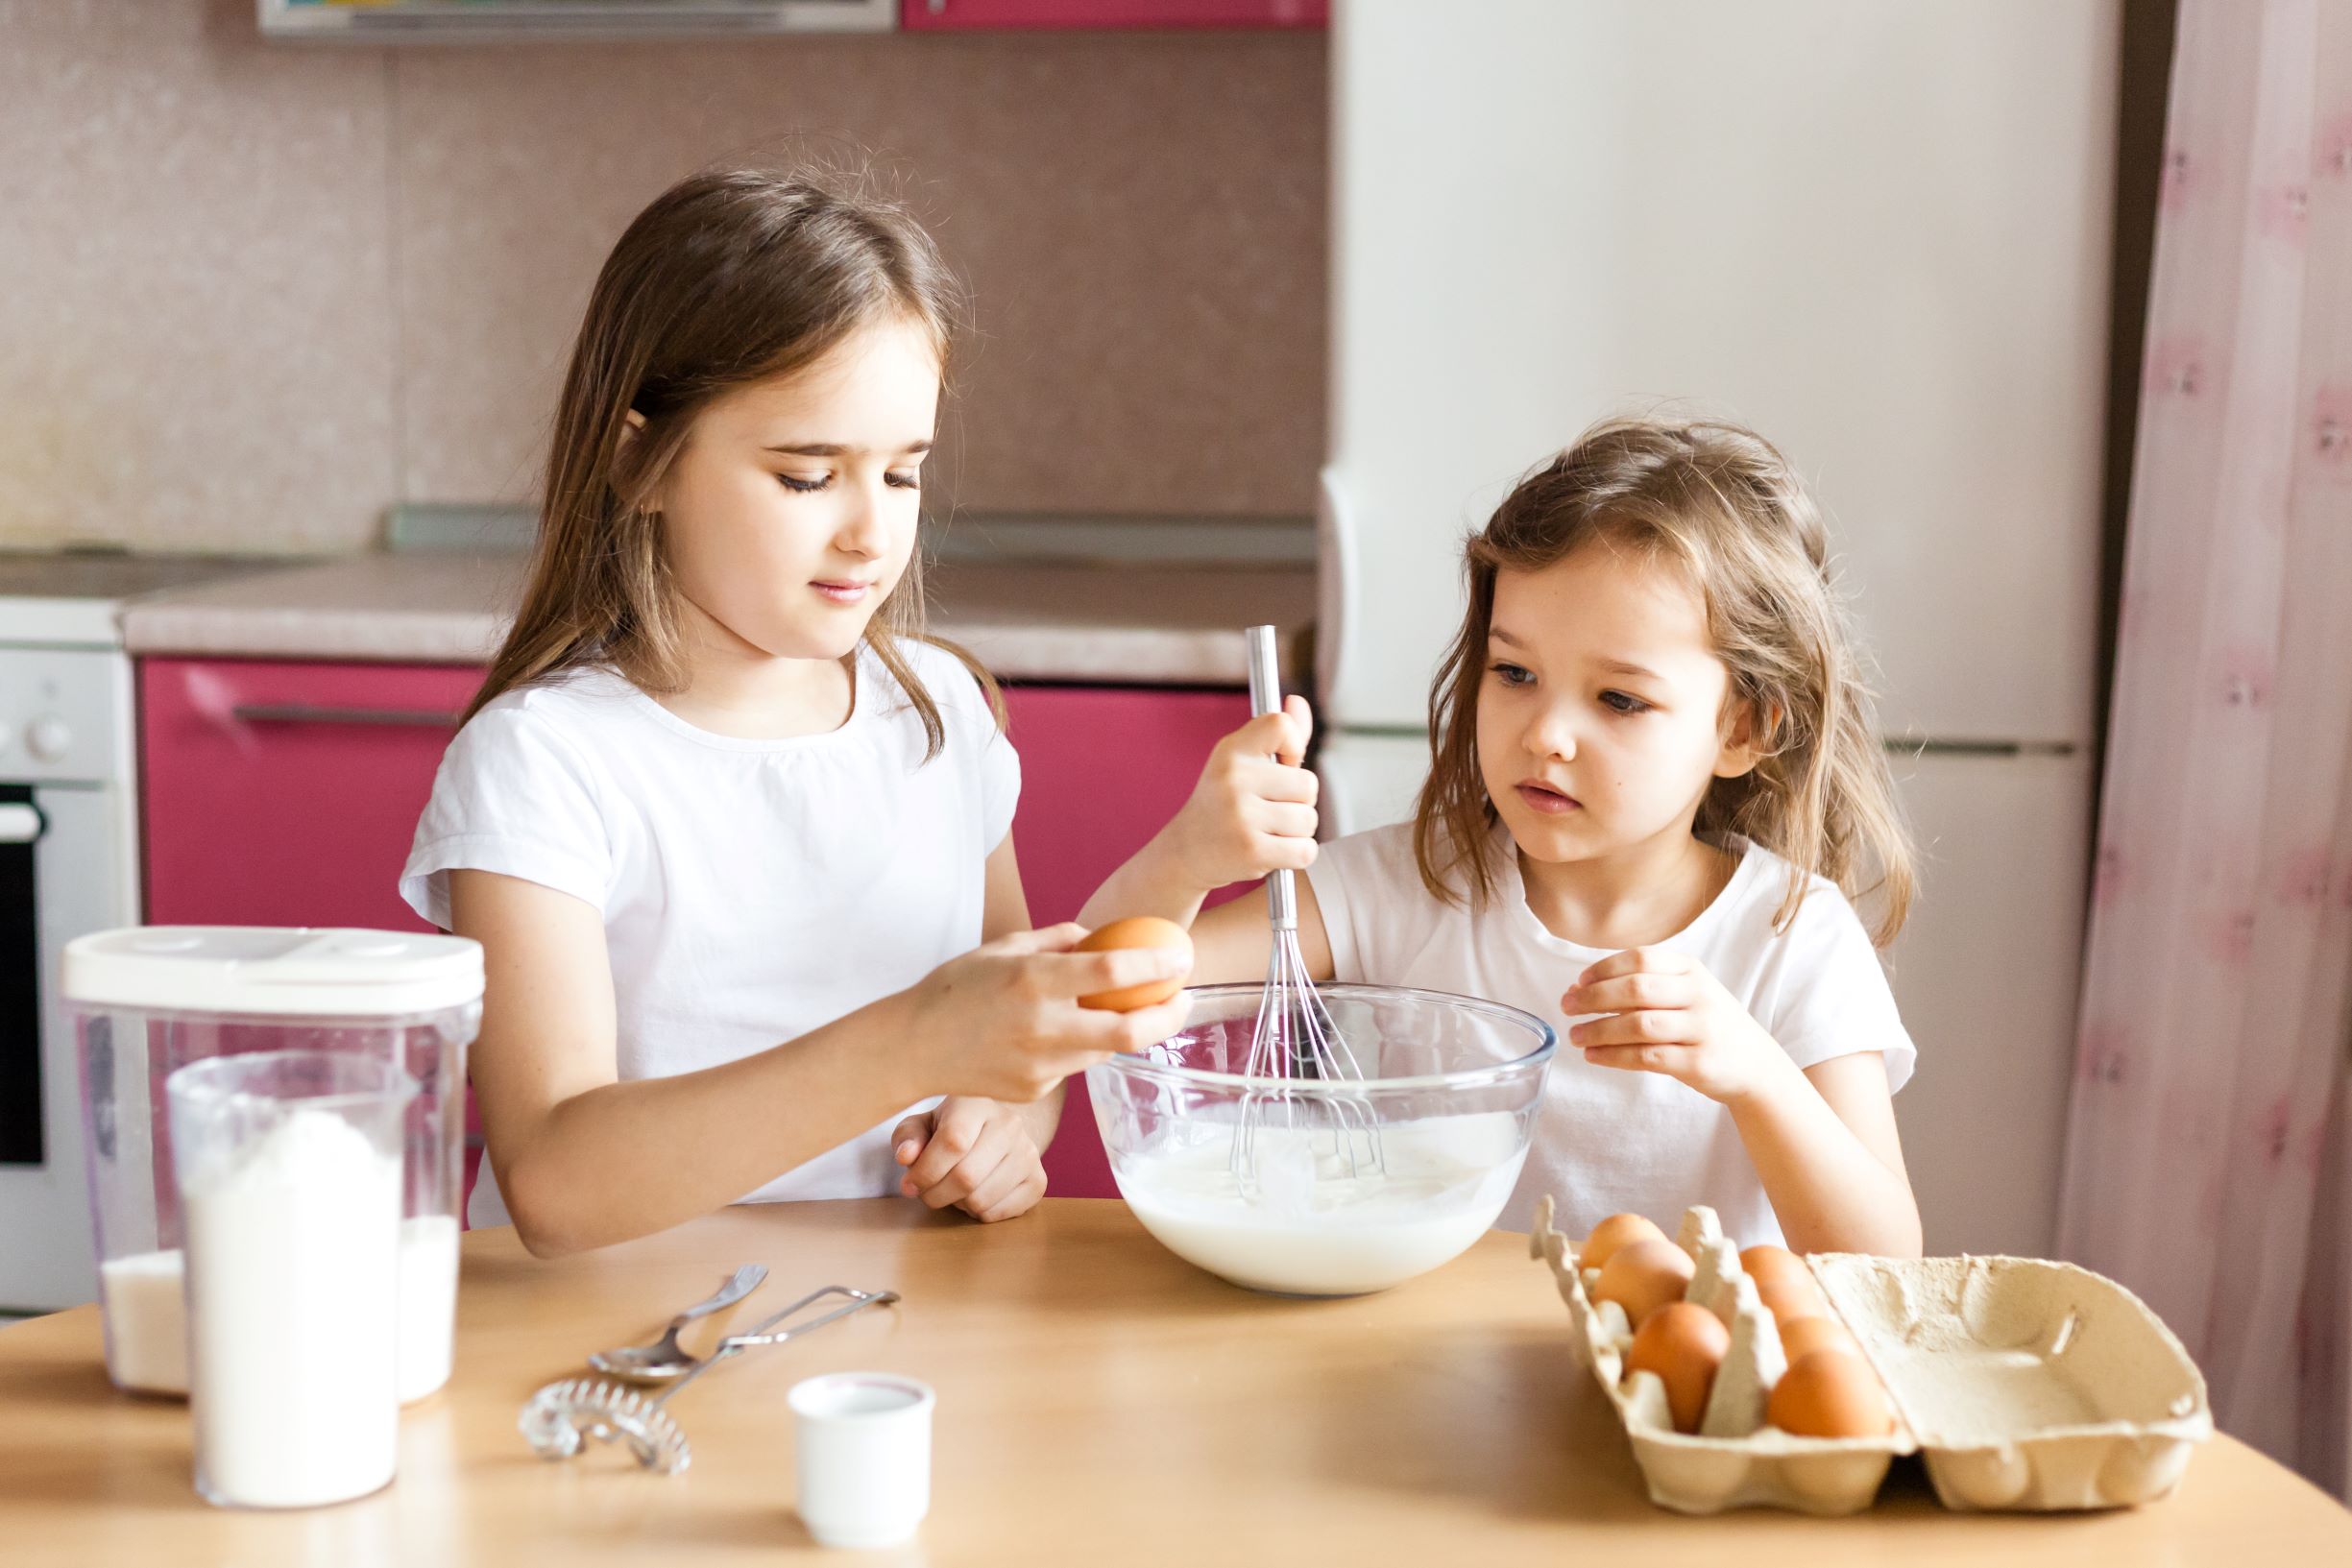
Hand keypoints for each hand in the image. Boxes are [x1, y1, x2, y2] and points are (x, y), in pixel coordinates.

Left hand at [891, 1097, 1046, 1222]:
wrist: (995, 1131)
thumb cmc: (951, 1128)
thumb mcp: (922, 1125)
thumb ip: (908, 1137)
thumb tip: (907, 1156)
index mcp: (977, 1103)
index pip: (953, 1142)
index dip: (926, 1171)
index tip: (909, 1184)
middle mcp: (1010, 1124)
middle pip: (966, 1176)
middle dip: (935, 1195)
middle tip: (926, 1192)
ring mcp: (1029, 1152)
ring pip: (981, 1199)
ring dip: (956, 1205)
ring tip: (953, 1190)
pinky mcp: (1038, 1180)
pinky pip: (999, 1213)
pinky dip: (978, 1213)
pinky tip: (975, 1195)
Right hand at [900, 924, 1191, 1103]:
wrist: (913, 1046)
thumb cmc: (958, 987)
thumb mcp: (1004, 947)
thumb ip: (1057, 940)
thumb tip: (1101, 938)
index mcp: (1035, 981)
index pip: (1114, 972)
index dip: (1157, 966)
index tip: (1181, 957)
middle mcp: (1042, 1026)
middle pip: (1130, 1030)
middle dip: (1170, 1016)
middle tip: (1186, 1000)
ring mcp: (1040, 1065)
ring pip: (1104, 1049)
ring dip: (1124, 1030)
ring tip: (1127, 1009)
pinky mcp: (1035, 1091)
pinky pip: (1073, 1066)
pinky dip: (1079, 1046)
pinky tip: (1060, 1034)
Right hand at [1154, 697, 1317, 891]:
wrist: (1186, 853)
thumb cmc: (1222, 804)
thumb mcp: (1241, 764)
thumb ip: (1276, 736)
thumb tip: (1297, 701)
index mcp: (1230, 752)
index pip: (1281, 726)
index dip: (1294, 747)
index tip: (1283, 765)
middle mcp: (1234, 779)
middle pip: (1308, 783)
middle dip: (1299, 802)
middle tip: (1270, 810)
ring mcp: (1241, 816)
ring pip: (1308, 819)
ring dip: (1297, 832)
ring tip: (1267, 832)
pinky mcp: (1251, 851)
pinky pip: (1305, 851)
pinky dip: (1297, 855)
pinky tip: (1272, 852)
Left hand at [1563, 948, 1796, 1105]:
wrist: (1756, 1066)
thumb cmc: (1708, 1025)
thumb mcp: (1687, 994)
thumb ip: (1642, 987)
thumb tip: (1579, 988)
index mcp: (1692, 970)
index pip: (1640, 959)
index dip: (1604, 969)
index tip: (1578, 982)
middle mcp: (1699, 995)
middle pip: (1636, 989)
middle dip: (1594, 997)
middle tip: (1566, 1007)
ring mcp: (1702, 1028)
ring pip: (1639, 1024)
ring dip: (1599, 1030)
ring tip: (1575, 1036)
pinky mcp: (1699, 1062)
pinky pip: (1647, 1057)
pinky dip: (1615, 1056)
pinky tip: (1594, 1056)